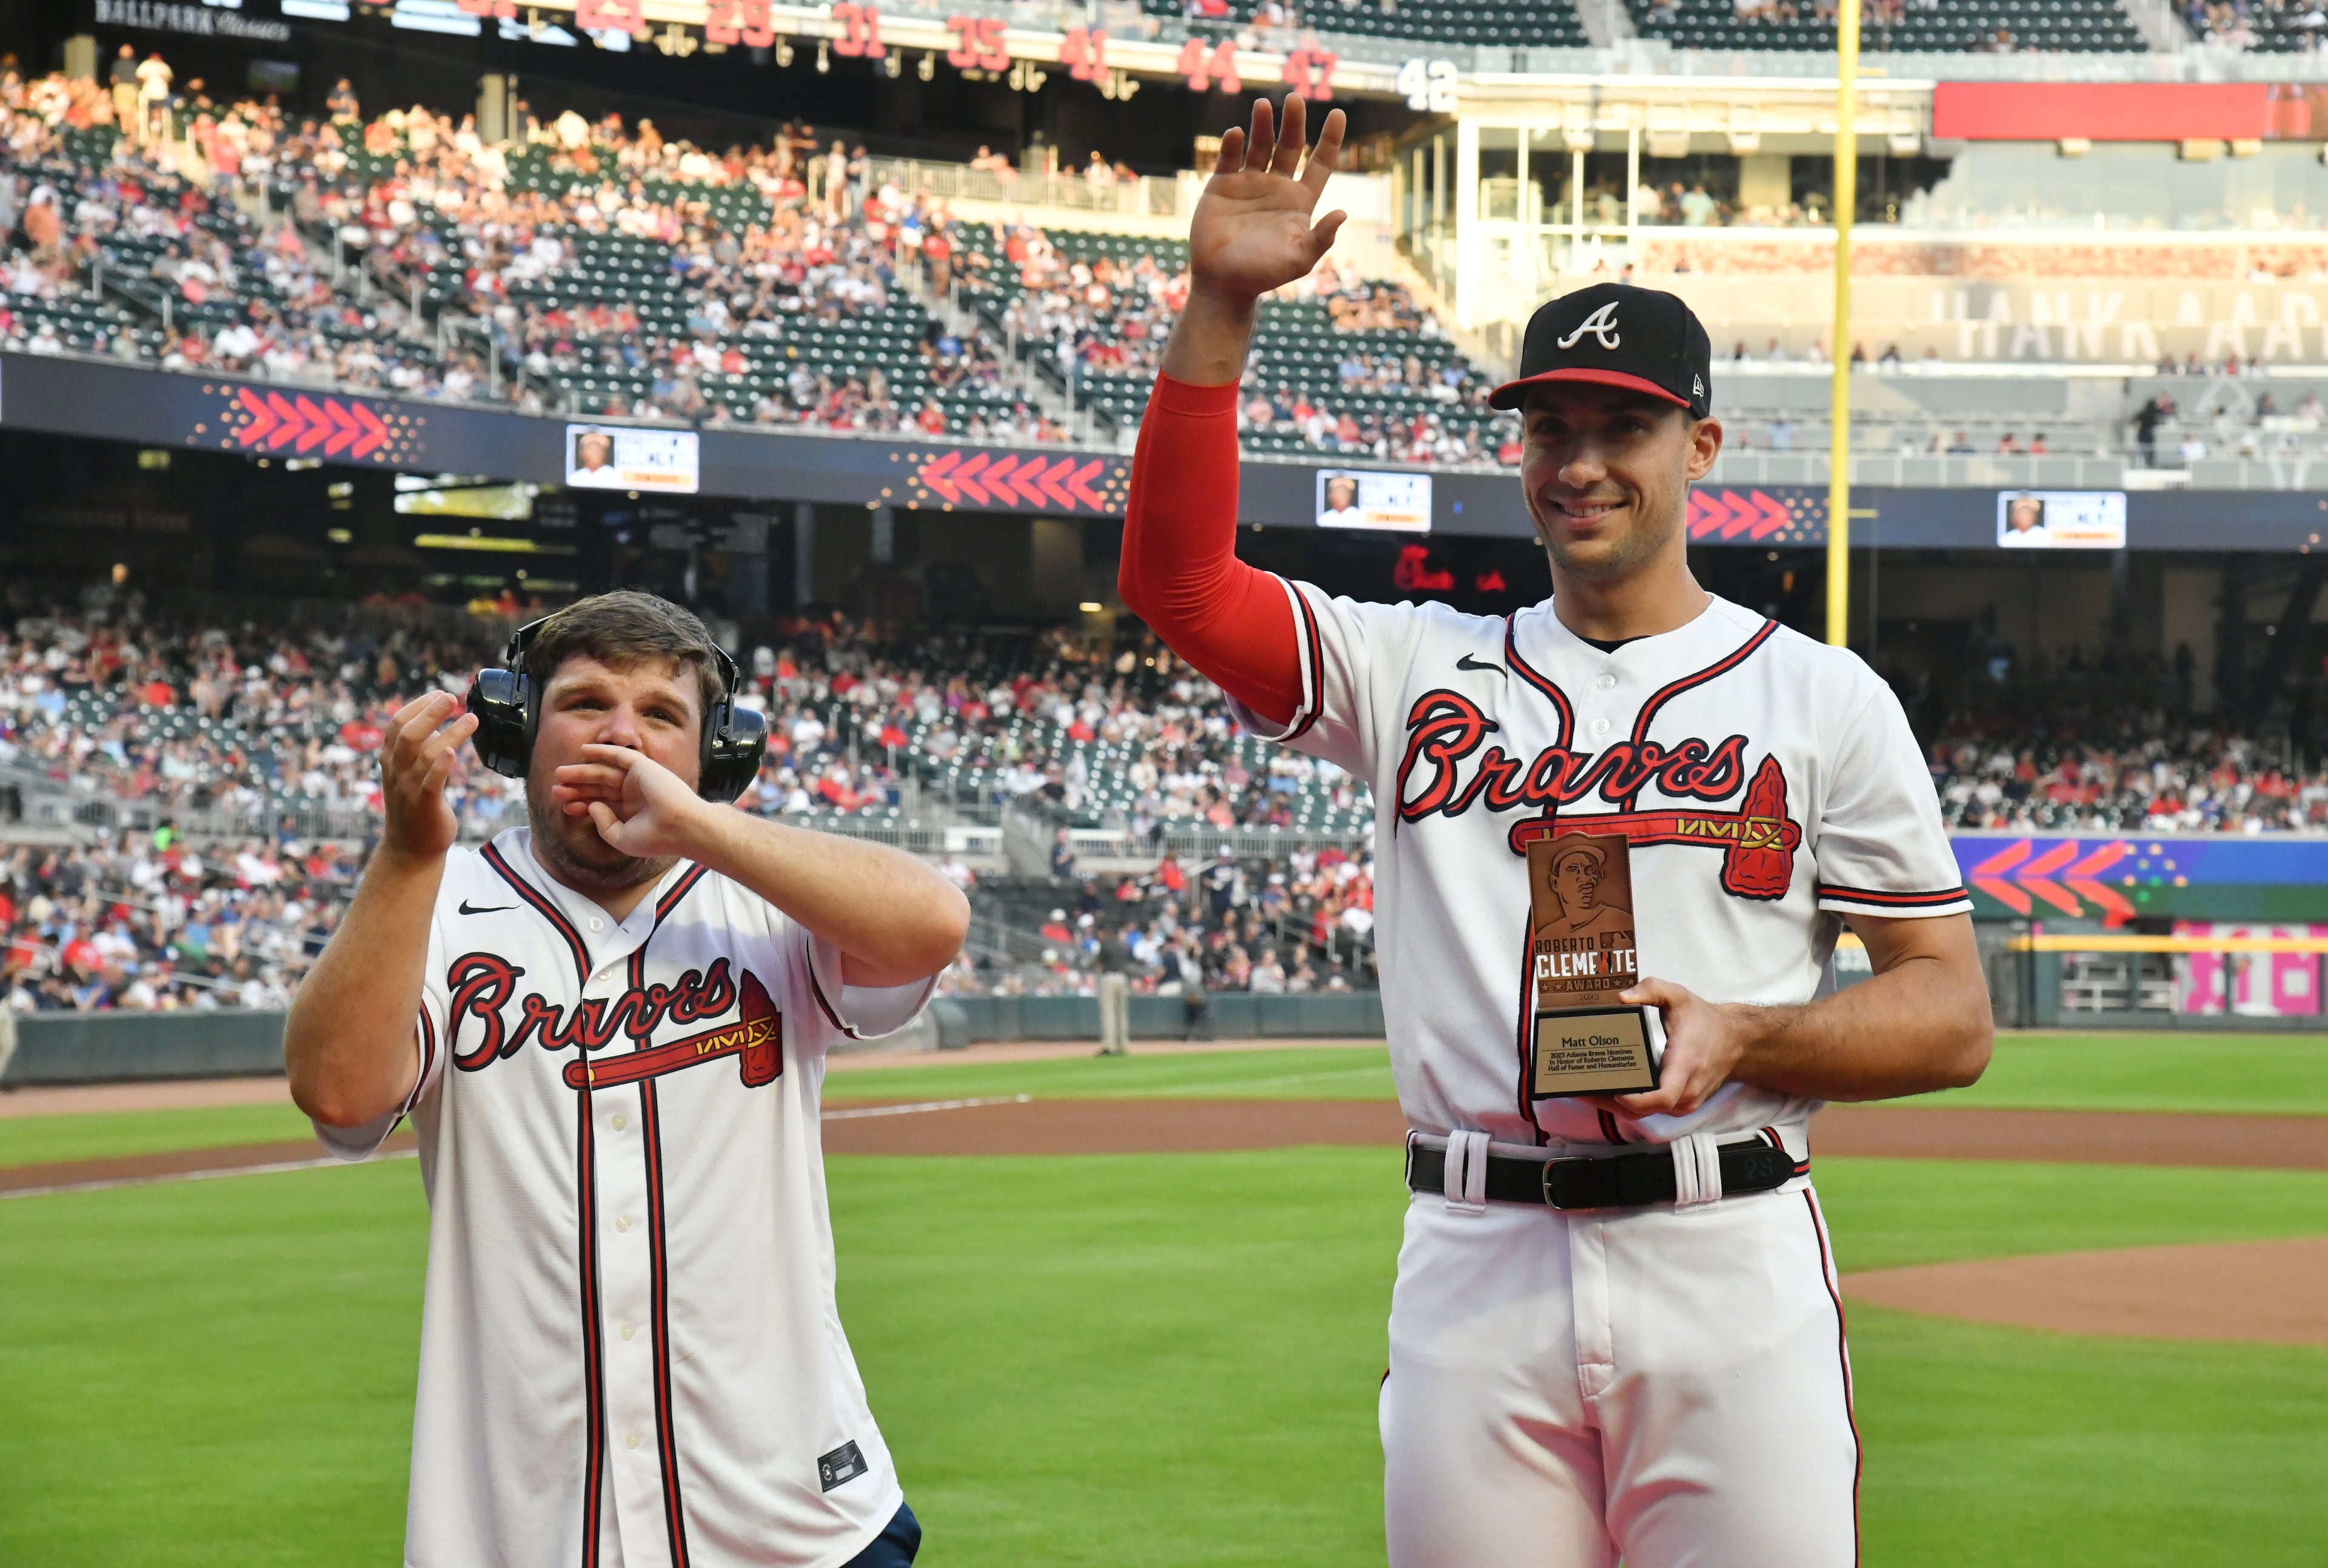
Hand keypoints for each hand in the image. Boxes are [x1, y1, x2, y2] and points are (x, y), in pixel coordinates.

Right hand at [378, 692, 475, 862]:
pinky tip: (454, 752)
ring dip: (450, 734)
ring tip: (473, 719)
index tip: (439, 694)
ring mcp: (409, 789)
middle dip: (430, 713)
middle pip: (408, 734)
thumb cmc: (415, 806)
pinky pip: (431, 783)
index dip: (417, 706)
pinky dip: (441, 766)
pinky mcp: (424, 806)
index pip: (397, 725)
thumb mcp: (411, 773)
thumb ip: (421, 750)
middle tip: (451, 697)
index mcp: (391, 760)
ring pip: (425, 754)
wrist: (410, 849)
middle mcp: (396, 771)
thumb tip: (439, 725)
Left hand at [551, 744, 712, 859]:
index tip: (565, 807)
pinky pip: (620, 755)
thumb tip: (592, 805)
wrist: (680, 827)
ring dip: (582, 772)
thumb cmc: (655, 838)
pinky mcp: (643, 767)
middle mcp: (633, 795)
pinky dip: (602, 751)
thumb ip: (603, 825)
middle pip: (599, 788)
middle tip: (556, 790)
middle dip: (577, 788)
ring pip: (604, 772)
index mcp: (630, 813)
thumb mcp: (621, 838)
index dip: (581, 805)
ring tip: (560, 774)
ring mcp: (638, 780)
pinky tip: (583, 751)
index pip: (601, 805)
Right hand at [1188, 94, 1346, 305]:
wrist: (1224, 283)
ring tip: (1263, 105)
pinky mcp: (1222, 186)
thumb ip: (1321, 238)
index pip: (1321, 163)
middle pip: (1290, 145)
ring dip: (1262, 124)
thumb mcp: (1300, 259)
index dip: (1331, 139)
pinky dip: (1233, 144)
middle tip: (1295, 99)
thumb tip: (1343, 212)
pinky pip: (1229, 158)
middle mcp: (1276, 187)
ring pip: (1259, 145)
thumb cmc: (1264, 274)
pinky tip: (1237, 133)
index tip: (1338, 113)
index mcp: (1299, 201)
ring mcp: (1249, 184)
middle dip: (1293, 122)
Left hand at [1593, 977, 1753, 1119]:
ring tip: (1586, 1088)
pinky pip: (1650, 1111)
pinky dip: (1627, 1104)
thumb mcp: (1679, 995)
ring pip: (1644, 1114)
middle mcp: (1686, 1090)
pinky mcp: (1680, 1105)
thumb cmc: (1704, 1020)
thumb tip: (1622, 997)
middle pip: (1644, 1110)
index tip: (1613, 1092)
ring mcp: (1684, 1102)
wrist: (1735, 1042)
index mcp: (1685, 1064)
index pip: (1662, 1096)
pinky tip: (1607, 1090)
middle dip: (1609, 1102)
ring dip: (1614, 1105)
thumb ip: (1652, 989)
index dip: (1635, 1100)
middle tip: (1579, 1087)